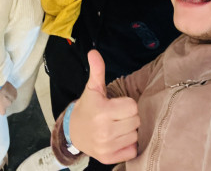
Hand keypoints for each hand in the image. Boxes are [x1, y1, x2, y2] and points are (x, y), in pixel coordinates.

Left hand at [0, 82, 16, 114]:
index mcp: (2, 108)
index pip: (3, 112)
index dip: (1, 108)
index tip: (0, 104)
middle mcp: (9, 105)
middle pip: (7, 104)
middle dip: (5, 101)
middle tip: (2, 96)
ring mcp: (13, 99)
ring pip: (11, 99)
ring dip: (9, 97)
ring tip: (5, 92)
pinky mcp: (15, 93)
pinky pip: (14, 94)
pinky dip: (11, 93)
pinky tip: (8, 89)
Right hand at [69, 50, 138, 164]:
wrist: (74, 132)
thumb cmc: (88, 107)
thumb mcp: (92, 88)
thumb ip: (97, 70)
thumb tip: (93, 52)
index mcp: (102, 111)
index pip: (133, 106)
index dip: (127, 104)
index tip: (117, 104)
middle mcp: (105, 131)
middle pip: (136, 121)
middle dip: (129, 116)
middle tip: (117, 115)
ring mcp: (107, 147)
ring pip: (135, 135)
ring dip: (129, 130)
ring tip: (117, 126)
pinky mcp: (109, 159)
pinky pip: (132, 151)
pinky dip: (128, 145)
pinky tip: (118, 138)